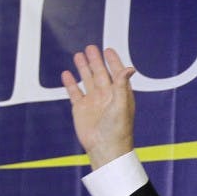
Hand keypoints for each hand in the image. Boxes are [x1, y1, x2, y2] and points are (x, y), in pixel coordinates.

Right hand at [61, 45, 136, 169]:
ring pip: (87, 80)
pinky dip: (70, 83)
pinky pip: (74, 93)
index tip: (108, 50)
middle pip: (100, 74)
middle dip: (96, 61)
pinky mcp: (81, 110)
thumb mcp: (121, 104)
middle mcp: (106, 97)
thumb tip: (130, 68)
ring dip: (83, 68)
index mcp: (120, 95)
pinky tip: (66, 74)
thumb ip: (122, 85)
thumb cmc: (117, 129)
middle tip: (91, 47)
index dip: (113, 62)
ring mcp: (93, 102)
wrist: (104, 148)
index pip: (116, 74)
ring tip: (78, 55)